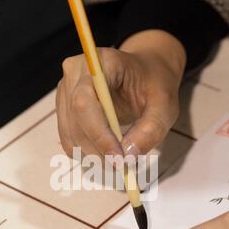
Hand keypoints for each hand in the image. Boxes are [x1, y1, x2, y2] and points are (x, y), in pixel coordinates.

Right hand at [56, 30, 185, 159]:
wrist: (145, 73)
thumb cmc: (155, 85)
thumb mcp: (165, 106)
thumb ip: (150, 130)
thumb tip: (127, 157)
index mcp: (101, 62)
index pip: (85, 102)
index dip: (98, 134)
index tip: (119, 159)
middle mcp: (75, 73)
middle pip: (75, 120)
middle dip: (97, 149)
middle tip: (122, 166)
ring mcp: (65, 90)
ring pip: (70, 134)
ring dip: (92, 155)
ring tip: (117, 162)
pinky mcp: (64, 108)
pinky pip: (68, 139)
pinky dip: (85, 153)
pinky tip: (105, 155)